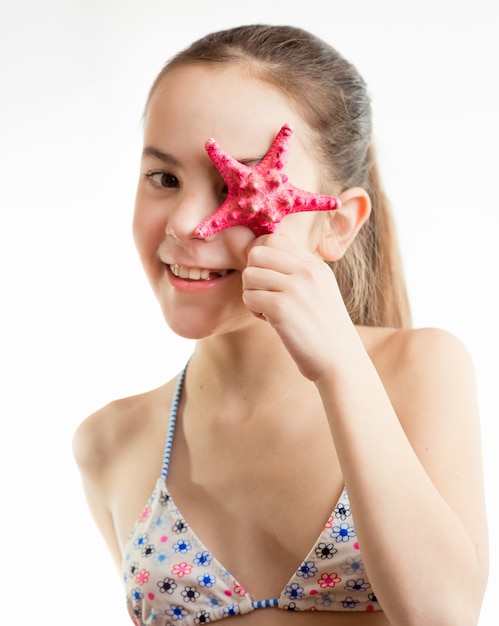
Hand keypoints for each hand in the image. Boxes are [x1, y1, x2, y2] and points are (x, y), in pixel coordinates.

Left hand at [242, 233, 356, 379]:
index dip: (261, 258)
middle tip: (264, 294)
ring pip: (249, 275)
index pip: (273, 239)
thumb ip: (297, 271)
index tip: (268, 279)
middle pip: (256, 253)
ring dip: (252, 294)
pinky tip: (270, 320)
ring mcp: (295, 288)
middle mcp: (306, 270)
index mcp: (315, 264)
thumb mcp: (319, 290)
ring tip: (268, 309)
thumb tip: (260, 256)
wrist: (340, 361)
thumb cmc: (324, 329)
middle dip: (253, 274)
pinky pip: (249, 296)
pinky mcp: (281, 308)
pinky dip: (254, 310)